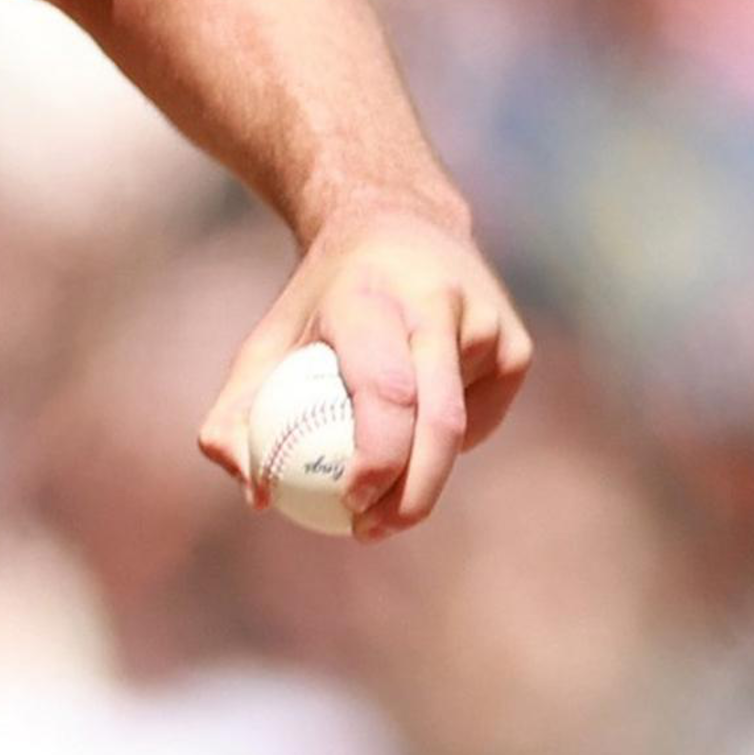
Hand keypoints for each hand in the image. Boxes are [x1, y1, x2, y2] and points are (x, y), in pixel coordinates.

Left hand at [197, 200, 531, 539]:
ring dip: (419, 468)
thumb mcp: (266, 340)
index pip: (385, 392)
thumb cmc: (320, 301)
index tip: (350, 505)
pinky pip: (477, 421)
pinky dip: (444, 440)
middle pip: (436, 423)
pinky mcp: (515, 346)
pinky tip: (414, 409)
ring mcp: (488, 325)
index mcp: (372, 298)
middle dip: (409, 494)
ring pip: (457, 429)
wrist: (397, 224)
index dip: (376, 459)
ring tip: (377, 472)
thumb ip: (237, 415)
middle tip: (369, 530)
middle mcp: (439, 306)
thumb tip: (254, 492)